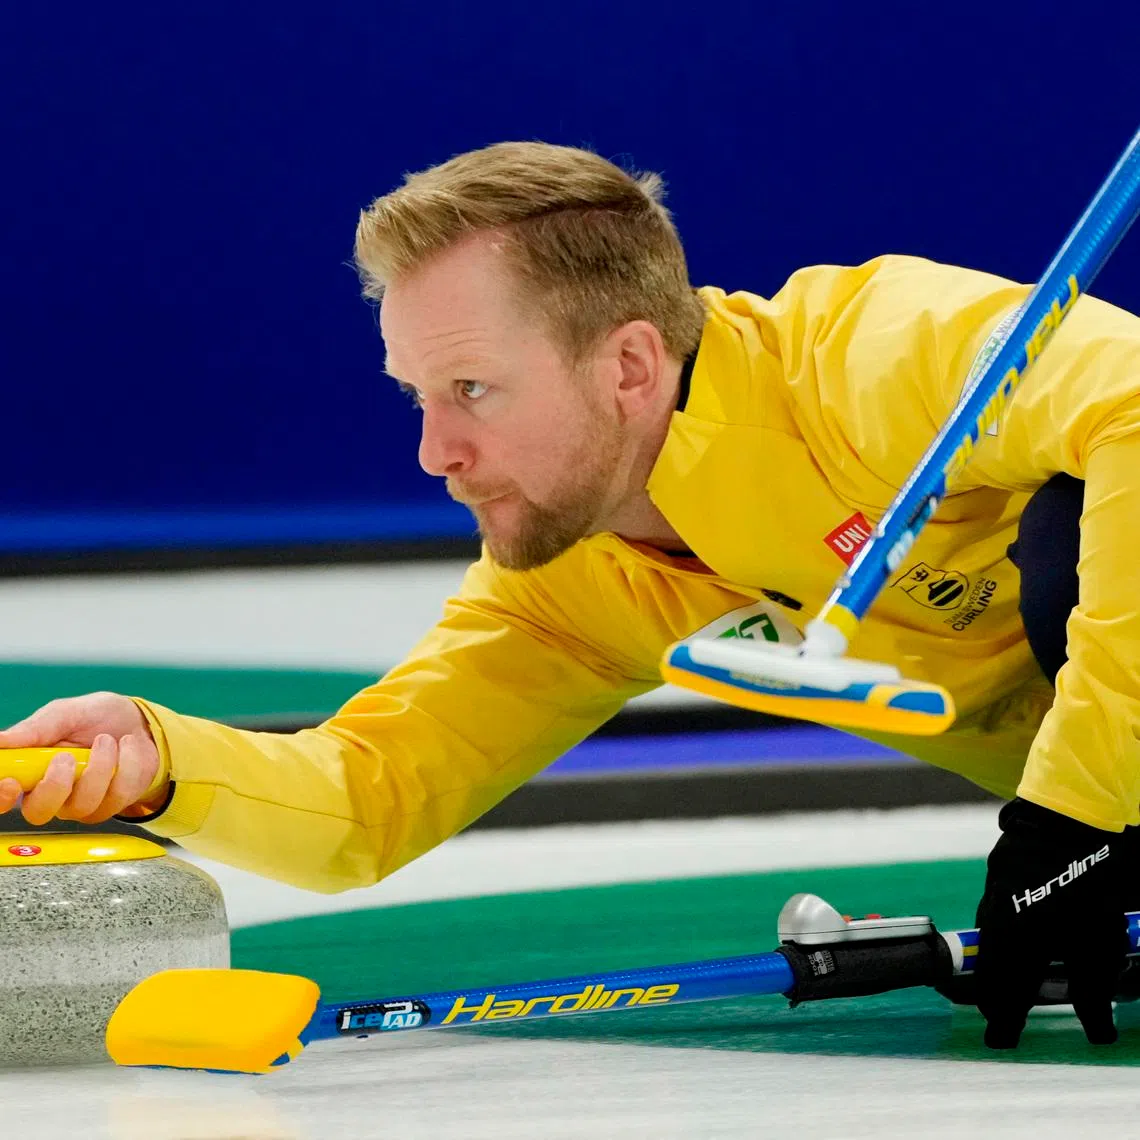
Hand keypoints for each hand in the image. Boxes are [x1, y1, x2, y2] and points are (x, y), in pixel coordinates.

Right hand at [0, 693, 164, 825]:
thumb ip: (36, 728)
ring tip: (107, 739)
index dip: (1, 797)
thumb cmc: (96, 718)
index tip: (11, 783)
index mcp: (31, 770)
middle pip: (38, 812)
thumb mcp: (66, 713)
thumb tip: (0, 739)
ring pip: (83, 805)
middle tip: (67, 757)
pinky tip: (127, 746)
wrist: (141, 721)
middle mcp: (52, 792)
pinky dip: (127, 764)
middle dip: (55, 786)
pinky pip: (118, 795)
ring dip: (100, 766)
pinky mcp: (113, 804)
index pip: (4, 797)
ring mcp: (83, 802)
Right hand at [975, 797, 1129, 1047]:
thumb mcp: (1098, 947)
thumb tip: (1097, 1030)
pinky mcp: (996, 876)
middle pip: (988, 971)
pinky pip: (993, 918)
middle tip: (1001, 1014)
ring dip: (997, 965)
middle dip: (994, 996)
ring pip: (989, 943)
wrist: (1067, 824)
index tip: (1000, 1040)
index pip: (1003, 997)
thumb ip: (1092, 992)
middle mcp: (996, 926)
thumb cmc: (1086, 890)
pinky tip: (1018, 934)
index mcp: (1016, 949)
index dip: (1003, 1022)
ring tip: (1010, 978)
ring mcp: (992, 898)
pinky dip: (1001, 937)